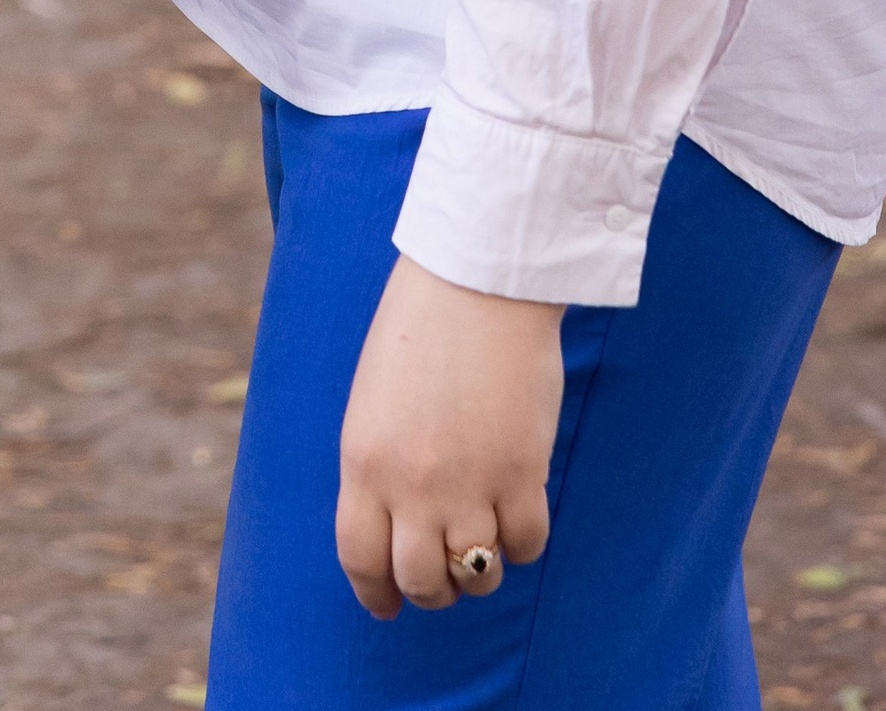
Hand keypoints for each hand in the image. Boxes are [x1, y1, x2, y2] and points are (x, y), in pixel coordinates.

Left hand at [336, 258, 562, 619]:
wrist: (476, 281)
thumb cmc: (419, 328)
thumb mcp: (372, 401)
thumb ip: (378, 464)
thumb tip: (393, 523)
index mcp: (363, 460)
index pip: (359, 557)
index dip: (376, 592)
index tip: (388, 604)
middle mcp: (410, 484)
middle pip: (421, 580)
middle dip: (434, 589)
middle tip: (447, 573)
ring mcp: (468, 482)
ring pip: (476, 574)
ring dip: (481, 570)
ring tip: (486, 542)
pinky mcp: (522, 472)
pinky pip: (526, 545)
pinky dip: (523, 542)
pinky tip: (519, 512)